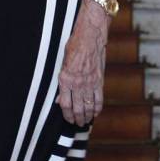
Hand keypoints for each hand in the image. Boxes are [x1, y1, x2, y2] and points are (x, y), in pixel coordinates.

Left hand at [57, 2, 108, 125]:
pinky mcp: (99, 80)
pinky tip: (96, 112)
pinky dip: (97, 108)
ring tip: (85, 121)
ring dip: (87, 116)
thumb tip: (59, 99)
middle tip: (77, 123)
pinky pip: (99, 98)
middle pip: (77, 108)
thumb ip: (62, 83)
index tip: (68, 119)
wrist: (90, 37)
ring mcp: (90, 83)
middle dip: (77, 118)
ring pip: (89, 106)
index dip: (66, 115)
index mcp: (66, 79)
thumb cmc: (74, 47)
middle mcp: (78, 83)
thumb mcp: (62, 63)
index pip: (65, 104)